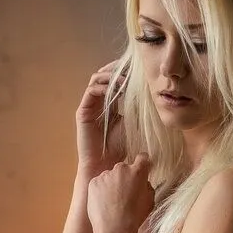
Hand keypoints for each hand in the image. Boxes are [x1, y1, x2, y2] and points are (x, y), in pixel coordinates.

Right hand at [76, 59, 127, 175]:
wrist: (105, 166)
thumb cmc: (120, 148)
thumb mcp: (133, 123)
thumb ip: (136, 108)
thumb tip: (150, 91)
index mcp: (111, 104)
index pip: (115, 80)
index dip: (125, 71)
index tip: (138, 67)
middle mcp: (99, 102)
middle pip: (105, 75)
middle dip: (117, 69)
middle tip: (130, 67)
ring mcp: (90, 106)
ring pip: (96, 80)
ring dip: (110, 76)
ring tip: (124, 79)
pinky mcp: (82, 112)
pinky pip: (91, 92)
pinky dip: (102, 87)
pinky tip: (115, 89)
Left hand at [87, 154, 154, 232]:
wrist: (114, 228)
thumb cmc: (135, 217)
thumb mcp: (150, 201)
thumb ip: (147, 187)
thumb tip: (143, 183)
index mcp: (138, 172)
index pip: (142, 158)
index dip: (142, 164)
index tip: (141, 170)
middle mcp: (121, 169)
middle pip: (123, 168)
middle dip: (124, 177)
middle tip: (124, 193)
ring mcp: (105, 174)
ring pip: (109, 176)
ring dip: (111, 184)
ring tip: (112, 202)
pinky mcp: (93, 182)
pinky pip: (98, 183)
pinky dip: (100, 191)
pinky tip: (103, 203)